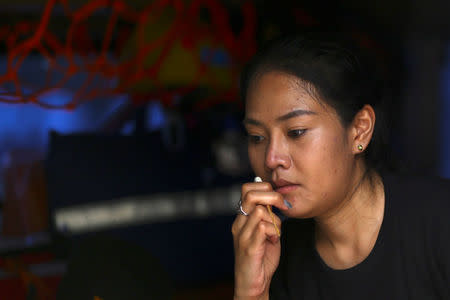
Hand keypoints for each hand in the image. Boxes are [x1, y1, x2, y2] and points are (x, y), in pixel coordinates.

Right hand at [232, 180, 287, 298]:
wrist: (252, 285)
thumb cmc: (261, 258)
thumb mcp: (265, 232)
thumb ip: (267, 216)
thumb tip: (274, 197)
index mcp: (242, 218)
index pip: (247, 189)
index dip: (265, 189)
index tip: (277, 200)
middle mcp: (239, 224)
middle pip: (251, 194)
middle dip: (272, 196)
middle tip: (283, 207)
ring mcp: (242, 235)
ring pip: (260, 211)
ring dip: (275, 219)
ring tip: (276, 232)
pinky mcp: (249, 247)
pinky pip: (264, 228)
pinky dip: (274, 232)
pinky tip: (273, 241)